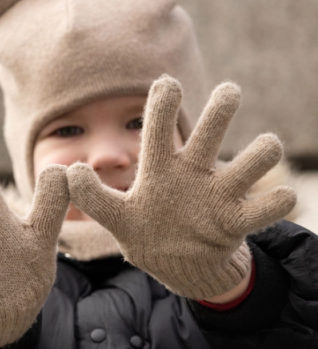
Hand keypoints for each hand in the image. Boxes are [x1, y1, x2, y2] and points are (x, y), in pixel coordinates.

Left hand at [67, 76, 295, 298]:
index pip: (160, 129)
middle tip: (227, 93)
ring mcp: (221, 194)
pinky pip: (271, 205)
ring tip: (260, 154)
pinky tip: (274, 202)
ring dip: (260, 152)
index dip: (162, 104)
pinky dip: (277, 201)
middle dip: (220, 107)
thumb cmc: (148, 234)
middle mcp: (194, 172)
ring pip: (255, 158)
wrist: (180, 265)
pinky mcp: (241, 219)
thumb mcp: (117, 219)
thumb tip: (71, 172)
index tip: (166, 83)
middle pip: (212, 128)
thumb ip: (93, 199)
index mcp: (162, 169)